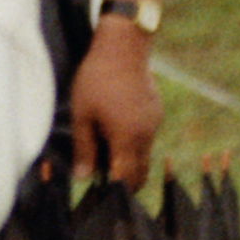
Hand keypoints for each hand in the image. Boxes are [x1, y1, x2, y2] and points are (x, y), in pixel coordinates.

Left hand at [65, 23, 162, 188]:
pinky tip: (115, 127)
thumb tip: (83, 178)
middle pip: (139, 172)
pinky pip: (147, 137)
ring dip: (128, 160)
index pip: (126, 179)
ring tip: (104, 148)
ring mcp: (154, 123)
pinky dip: (134, 142)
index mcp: (127, 138)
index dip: (114, 190)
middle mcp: (146, 135)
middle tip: (102, 177)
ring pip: (145, 155)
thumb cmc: (97, 79)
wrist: (123, 46)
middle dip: (124, 180)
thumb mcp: (83, 114)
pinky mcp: (156, 112)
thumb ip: (84, 148)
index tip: (100, 192)